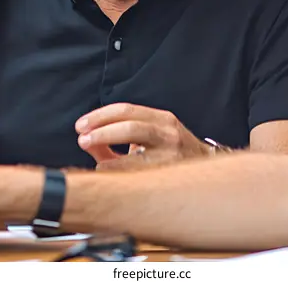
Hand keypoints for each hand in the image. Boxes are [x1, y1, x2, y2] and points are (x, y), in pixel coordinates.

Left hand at [75, 103, 209, 170]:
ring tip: (93, 157)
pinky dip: (118, 173)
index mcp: (161, 118)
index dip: (100, 116)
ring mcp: (171, 156)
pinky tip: (107, 172)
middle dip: (102, 131)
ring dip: (109, 155)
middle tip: (83, 138)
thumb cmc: (172, 151)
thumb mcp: (150, 135)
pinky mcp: (170, 176)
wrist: (205, 169)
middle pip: (131, 127)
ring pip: (136, 153)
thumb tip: (88, 141)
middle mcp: (168, 133)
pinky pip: (138, 175)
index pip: (126, 110)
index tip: (81, 125)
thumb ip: (119, 137)